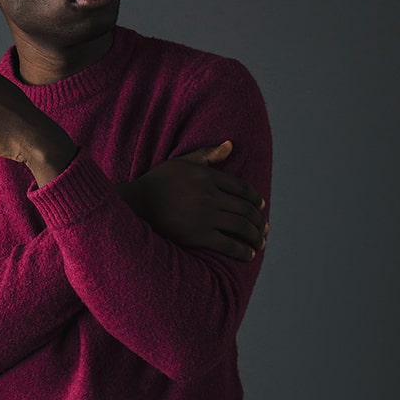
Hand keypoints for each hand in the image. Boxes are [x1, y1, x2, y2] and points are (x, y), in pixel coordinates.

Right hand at [121, 141, 267, 259]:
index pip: (242, 188)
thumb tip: (230, 145)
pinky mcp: (198, 236)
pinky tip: (249, 254)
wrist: (135, 206)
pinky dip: (243, 251)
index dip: (255, 199)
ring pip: (241, 227)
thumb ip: (207, 155)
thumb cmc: (157, 183)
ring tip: (260, 243)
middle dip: (259, 221)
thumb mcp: (180, 163)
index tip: (261, 206)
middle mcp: (209, 195)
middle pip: (245, 209)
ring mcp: (204, 216)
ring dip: (255, 237)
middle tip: (264, 228)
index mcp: (206, 176)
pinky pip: (228, 244)